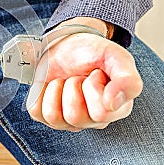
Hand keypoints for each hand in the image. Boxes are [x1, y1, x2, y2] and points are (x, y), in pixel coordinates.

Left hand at [27, 32, 142, 130]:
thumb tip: (113, 104)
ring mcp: (67, 121)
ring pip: (53, 116)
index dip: (93, 87)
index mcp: (115, 109)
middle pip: (75, 116)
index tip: (95, 73)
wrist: (67, 44)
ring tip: (65, 80)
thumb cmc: (92, 53)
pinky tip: (51, 84)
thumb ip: (127, 80)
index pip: (101, 113)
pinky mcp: (45, 115)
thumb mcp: (115, 57)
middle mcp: (92, 121)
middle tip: (78, 77)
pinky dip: (40, 91)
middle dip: (73, 86)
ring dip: (56, 89)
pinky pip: (36, 110)